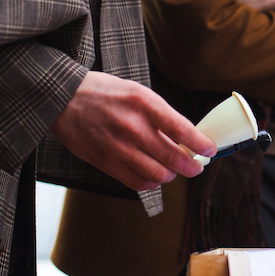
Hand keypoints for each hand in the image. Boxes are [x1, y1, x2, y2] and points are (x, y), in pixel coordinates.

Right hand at [50, 72, 216, 189]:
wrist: (63, 99)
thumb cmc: (105, 93)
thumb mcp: (138, 92)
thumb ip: (161, 115)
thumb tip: (186, 137)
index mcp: (143, 103)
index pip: (182, 129)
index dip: (201, 144)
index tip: (210, 150)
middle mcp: (132, 127)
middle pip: (173, 158)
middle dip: (192, 166)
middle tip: (196, 166)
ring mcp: (118, 147)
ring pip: (158, 175)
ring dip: (171, 175)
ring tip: (172, 169)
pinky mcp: (106, 162)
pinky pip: (137, 182)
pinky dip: (151, 183)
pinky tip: (153, 175)